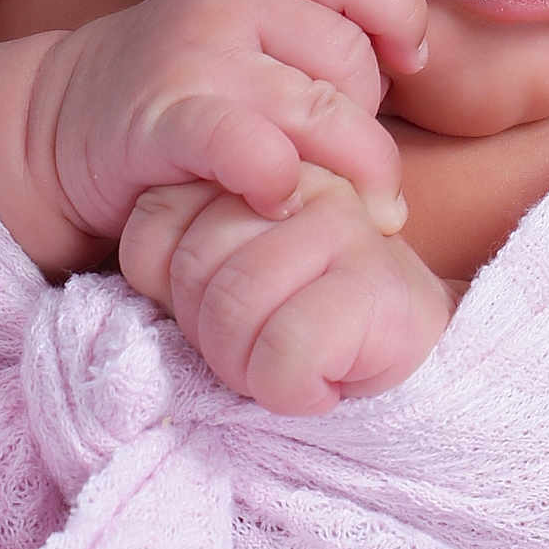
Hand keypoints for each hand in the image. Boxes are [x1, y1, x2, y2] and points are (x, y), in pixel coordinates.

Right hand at [26, 0, 427, 270]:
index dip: (402, 16)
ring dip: (349, 171)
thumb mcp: (258, 37)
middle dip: (366, 119)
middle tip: (341, 157)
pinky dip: (279, 179)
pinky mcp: (166, 118)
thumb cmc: (192, 90)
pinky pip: (252, 147)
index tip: (406, 62)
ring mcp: (197, 53)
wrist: (64, 122)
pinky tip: (278, 200)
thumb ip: (326, 38)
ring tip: (342, 204)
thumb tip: (418, 67)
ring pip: (323, 110)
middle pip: (354, 58)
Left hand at [118, 166, 458, 412]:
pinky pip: (286, 350)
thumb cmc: (297, 319)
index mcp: (257, 159)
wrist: (402, 354)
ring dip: (245, 367)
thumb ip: (181, 245)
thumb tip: (146, 285)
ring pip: (235, 306)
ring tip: (283, 364)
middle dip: (208, 332)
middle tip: (256, 344)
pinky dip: (287, 390)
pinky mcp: (380, 284)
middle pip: (193, 264)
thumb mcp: (219, 272)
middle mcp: (305, 177)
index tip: (214, 306)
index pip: (155, 219)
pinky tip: (317, 382)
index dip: (167, 289)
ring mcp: (347, 223)